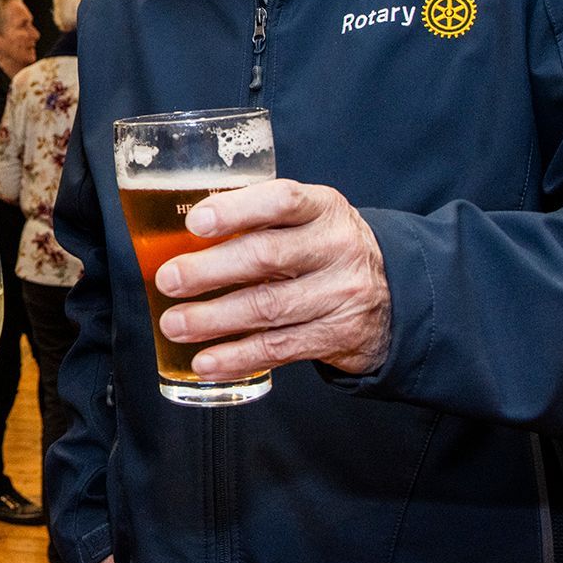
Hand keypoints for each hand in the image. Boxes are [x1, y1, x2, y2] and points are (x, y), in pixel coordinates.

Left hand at [157, 179, 390, 377]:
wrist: (393, 293)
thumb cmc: (323, 247)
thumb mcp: (306, 219)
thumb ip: (257, 219)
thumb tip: (175, 234)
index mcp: (323, 207)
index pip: (282, 200)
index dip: (236, 210)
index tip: (196, 222)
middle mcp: (336, 247)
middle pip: (267, 256)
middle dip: (210, 270)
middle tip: (168, 279)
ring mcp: (341, 294)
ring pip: (269, 307)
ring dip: (213, 319)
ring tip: (174, 323)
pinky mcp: (338, 336)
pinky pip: (280, 349)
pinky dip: (236, 357)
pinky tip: (204, 361)